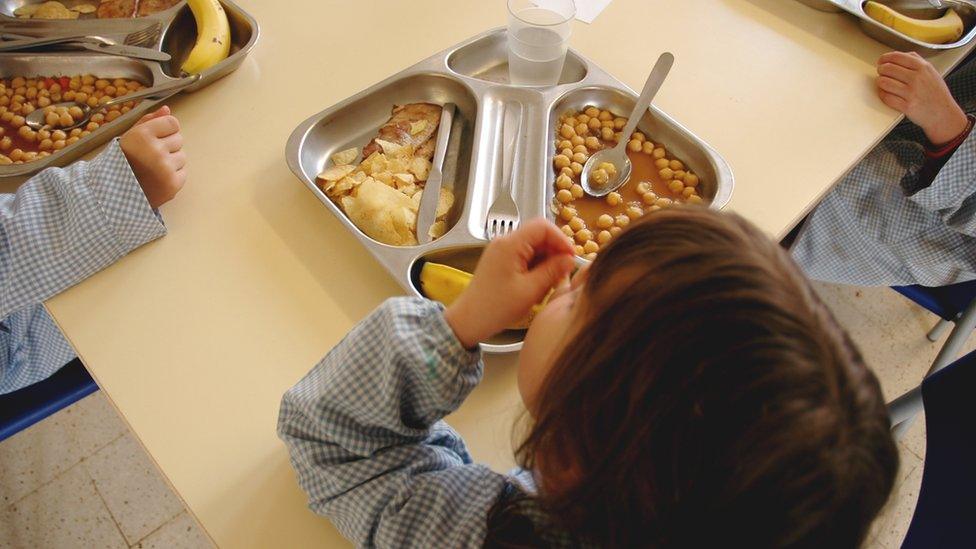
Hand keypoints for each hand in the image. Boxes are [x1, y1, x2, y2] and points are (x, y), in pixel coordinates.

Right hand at [120, 106, 186, 208]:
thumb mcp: (129, 137)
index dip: (164, 130)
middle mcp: (155, 150)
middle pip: (179, 138)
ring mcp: (165, 168)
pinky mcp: (173, 184)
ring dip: (171, 161)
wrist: (115, 194)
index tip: (153, 138)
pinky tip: (157, 179)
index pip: (172, 122)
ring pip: (182, 156)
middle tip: (149, 156)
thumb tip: (167, 109)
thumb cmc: (123, 161)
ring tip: (152, 168)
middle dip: (168, 145)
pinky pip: (183, 172)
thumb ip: (148, 121)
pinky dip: (173, 175)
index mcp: (142, 135)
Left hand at [444, 219, 575, 347]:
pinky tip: (537, 286)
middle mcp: (505, 242)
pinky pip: (525, 257)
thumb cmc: (496, 307)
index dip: (561, 239)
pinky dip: (536, 268)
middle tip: (563, 274)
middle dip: (554, 253)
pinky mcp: (502, 261)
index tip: (571, 257)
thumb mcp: (530, 290)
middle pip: (539, 236)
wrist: (470, 320)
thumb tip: (570, 259)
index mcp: (510, 244)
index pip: (543, 226)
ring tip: (548, 285)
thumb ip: (553, 271)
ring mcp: (502, 251)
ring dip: (546, 263)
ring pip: (534, 247)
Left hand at [877, 51, 968, 145]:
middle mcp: (917, 78)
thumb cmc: (936, 93)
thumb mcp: (932, 72)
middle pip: (888, 68)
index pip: (897, 57)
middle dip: (881, 70)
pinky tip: (886, 93)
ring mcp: (911, 92)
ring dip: (880, 82)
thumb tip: (899, 55)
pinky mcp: (906, 106)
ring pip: (884, 82)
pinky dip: (883, 94)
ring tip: (883, 83)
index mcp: (923, 67)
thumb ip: (917, 61)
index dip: (885, 58)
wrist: (943, 113)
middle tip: (881, 72)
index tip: (881, 61)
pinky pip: (886, 97)